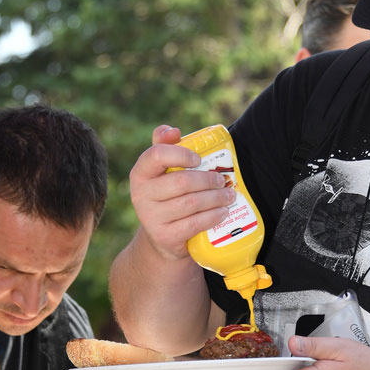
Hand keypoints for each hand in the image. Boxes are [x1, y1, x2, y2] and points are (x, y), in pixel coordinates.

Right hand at [128, 125, 236, 260]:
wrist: (162, 238)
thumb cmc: (167, 196)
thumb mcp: (162, 172)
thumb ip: (166, 146)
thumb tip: (173, 130)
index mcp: (140, 173)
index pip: (157, 155)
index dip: (180, 154)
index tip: (198, 159)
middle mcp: (141, 195)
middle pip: (181, 182)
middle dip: (208, 180)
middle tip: (224, 180)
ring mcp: (151, 218)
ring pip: (191, 203)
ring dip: (215, 198)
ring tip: (229, 196)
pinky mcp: (164, 237)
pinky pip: (194, 223)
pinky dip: (212, 217)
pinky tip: (223, 212)